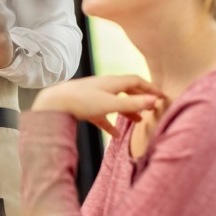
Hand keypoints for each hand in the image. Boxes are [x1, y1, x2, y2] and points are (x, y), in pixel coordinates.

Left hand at [32, 75, 163, 136]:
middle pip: (126, 90)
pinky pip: (101, 114)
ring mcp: (93, 96)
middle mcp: (103, 86)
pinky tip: (115, 134)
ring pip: (115, 102)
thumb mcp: (111, 103)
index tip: (162, 96)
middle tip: (152, 108)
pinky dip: (110, 123)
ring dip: (127, 111)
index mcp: (111, 82)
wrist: (53, 103)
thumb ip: (132, 103)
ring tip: (138, 121)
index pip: (136, 81)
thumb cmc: (82, 101)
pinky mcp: (84, 107)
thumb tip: (154, 101)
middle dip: (140, 98)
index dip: (150, 88)